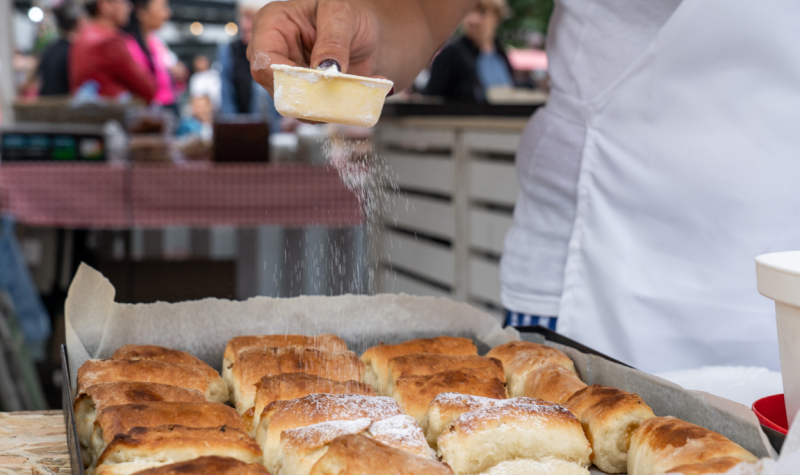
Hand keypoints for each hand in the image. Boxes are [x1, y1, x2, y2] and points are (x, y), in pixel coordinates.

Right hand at [246, 0, 478, 96]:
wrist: (372, 35)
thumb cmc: (351, 16)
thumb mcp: (343, 15)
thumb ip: (333, 40)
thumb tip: (325, 70)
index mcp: (272, 26)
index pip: (263, 62)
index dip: (284, 79)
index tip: (316, 84)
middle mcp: (275, 55)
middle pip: (278, 91)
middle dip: (310, 96)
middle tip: (343, 89)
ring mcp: (290, 80)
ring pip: (298, 107)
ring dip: (328, 104)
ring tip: (356, 84)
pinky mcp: (308, 98)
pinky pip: (317, 113)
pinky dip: (338, 108)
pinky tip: (358, 91)